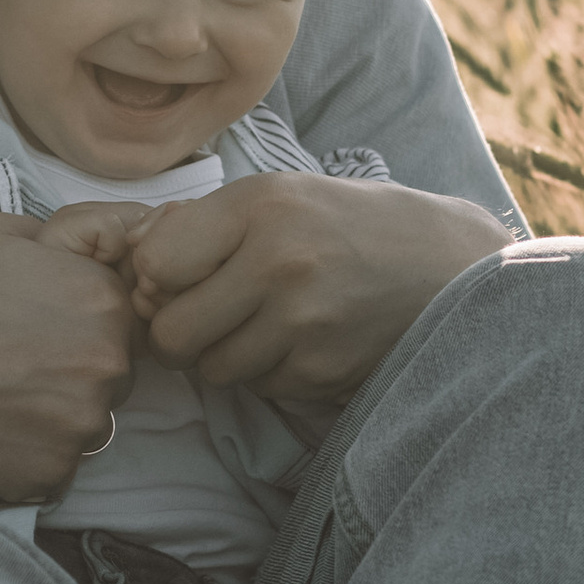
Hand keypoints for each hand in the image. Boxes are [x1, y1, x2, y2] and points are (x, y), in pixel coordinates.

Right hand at [0, 205, 135, 502]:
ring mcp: (83, 424)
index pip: (120, 308)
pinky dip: (25, 453)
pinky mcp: (53, 474)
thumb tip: (80, 246)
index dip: (74, 312)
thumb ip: (50, 234)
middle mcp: (107, 363)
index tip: (30, 320)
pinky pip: (55, 464)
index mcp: (98, 296)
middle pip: (111, 367)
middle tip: (5, 359)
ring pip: (86, 419)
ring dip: (51, 412)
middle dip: (71, 363)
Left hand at [125, 175, 504, 398]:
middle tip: (204, 318)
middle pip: (172, 332)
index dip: (156, 279)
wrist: (450, 265)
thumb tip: (133, 267)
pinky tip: (299, 342)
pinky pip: (259, 388)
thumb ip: (202, 226)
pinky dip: (268, 373)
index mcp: (260, 206)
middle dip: (178, 333)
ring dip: (224, 357)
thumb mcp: (280, 195)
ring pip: (212, 370)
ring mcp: (303, 322)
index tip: (179, 277)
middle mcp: (278, 263)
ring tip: (261, 325)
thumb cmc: (348, 225)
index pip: (155, 263)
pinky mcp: (323, 370)